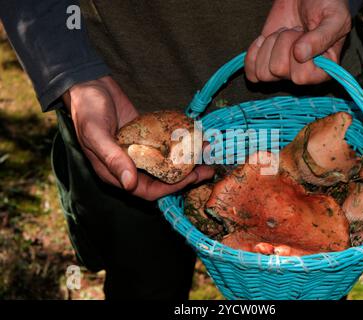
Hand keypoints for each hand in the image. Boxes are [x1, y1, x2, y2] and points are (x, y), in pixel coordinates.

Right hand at [63, 76, 213, 200]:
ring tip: (206, 152)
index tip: (191, 178)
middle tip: (208, 168)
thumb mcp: (96, 134)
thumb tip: (130, 184)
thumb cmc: (87, 111)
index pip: (148, 191)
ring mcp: (140, 151)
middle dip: (186, 176)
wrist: (88, 84)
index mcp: (115, 173)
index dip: (170, 188)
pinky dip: (180, 144)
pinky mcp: (146, 136)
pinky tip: (195, 138)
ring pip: (167, 162)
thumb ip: (113, 159)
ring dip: (187, 160)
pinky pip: (166, 145)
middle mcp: (130, 165)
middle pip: (162, 178)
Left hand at [245, 0, 350, 83]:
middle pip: (277, 70)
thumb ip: (323, 37)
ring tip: (284, 33)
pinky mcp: (266, 65)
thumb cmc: (326, 6)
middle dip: (283, 42)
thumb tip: (300, 55)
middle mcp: (302, 76)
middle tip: (296, 30)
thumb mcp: (335, 18)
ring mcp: (282, 72)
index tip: (305, 34)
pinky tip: (265, 40)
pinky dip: (254, 54)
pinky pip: (252, 73)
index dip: (297, 52)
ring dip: (270, 45)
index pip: (300, 77)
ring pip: (263, 72)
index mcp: (323, 72)